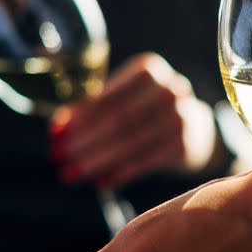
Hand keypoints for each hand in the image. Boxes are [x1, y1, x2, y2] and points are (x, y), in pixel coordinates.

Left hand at [50, 52, 220, 188]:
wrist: (197, 129)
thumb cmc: (148, 111)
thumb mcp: (127, 98)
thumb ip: (94, 108)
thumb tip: (58, 129)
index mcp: (149, 69)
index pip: (109, 96)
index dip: (79, 116)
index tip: (55, 134)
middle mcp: (169, 90)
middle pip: (119, 119)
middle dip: (84, 141)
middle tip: (58, 157)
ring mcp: (181, 118)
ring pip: (131, 142)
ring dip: (97, 160)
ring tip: (71, 173)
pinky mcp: (184, 145)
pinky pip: (147, 161)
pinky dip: (121, 172)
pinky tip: (101, 182)